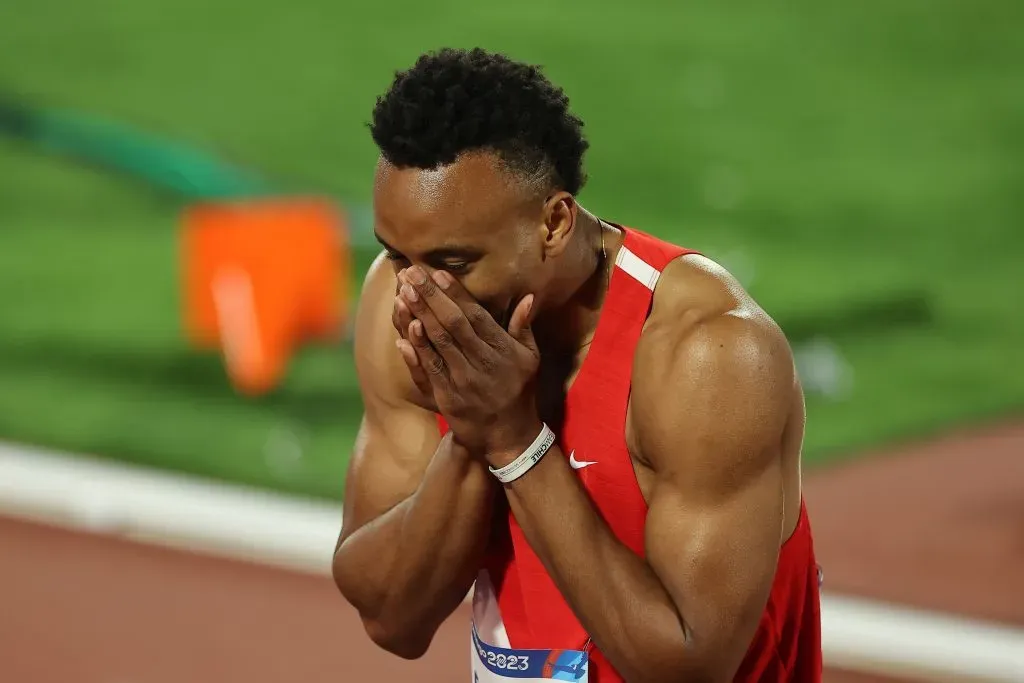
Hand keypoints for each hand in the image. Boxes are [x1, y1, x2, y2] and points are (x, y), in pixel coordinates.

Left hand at [396, 266, 541, 458]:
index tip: (437, 273)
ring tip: (403, 292)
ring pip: (438, 342)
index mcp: (502, 349)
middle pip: (452, 323)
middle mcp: (483, 362)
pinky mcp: (448, 396)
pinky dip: (416, 348)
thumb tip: (528, 297)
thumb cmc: (519, 391)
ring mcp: (464, 380)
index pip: (475, 316)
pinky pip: (429, 367)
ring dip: (418, 315)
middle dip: (430, 297)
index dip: (455, 294)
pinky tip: (405, 329)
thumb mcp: (530, 358)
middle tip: (412, 273)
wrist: (507, 436)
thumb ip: (523, 327)